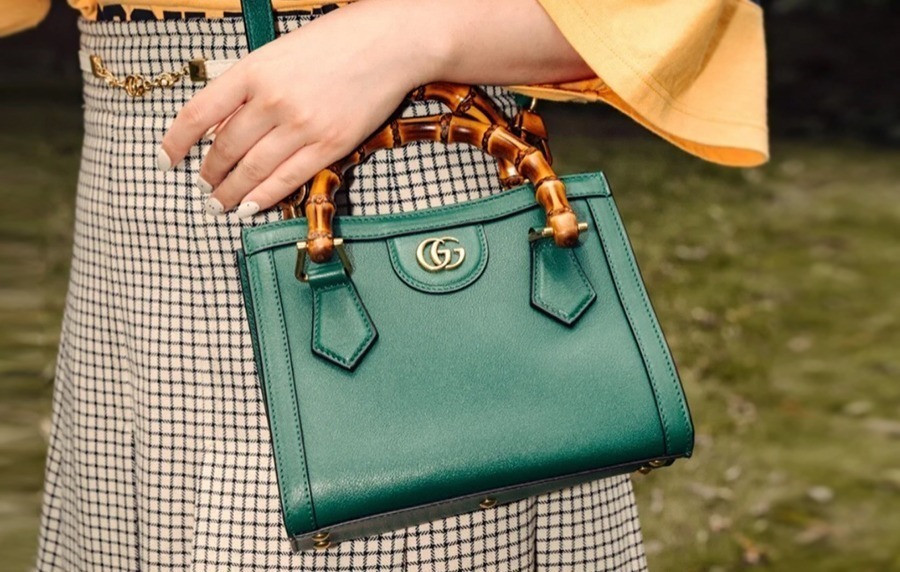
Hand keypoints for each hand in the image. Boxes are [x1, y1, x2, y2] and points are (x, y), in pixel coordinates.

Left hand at [157, 0, 439, 217]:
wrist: (390, 43)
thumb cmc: (336, 41)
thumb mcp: (279, 51)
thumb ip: (248, 83)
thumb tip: (219, 119)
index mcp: (253, 70)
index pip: (198, 113)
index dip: (176, 142)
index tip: (165, 160)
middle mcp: (271, 100)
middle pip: (224, 148)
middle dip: (209, 174)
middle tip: (202, 188)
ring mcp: (301, 125)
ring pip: (252, 170)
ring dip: (230, 193)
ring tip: (220, 204)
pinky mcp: (329, 145)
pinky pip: (287, 179)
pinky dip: (264, 198)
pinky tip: (250, 207)